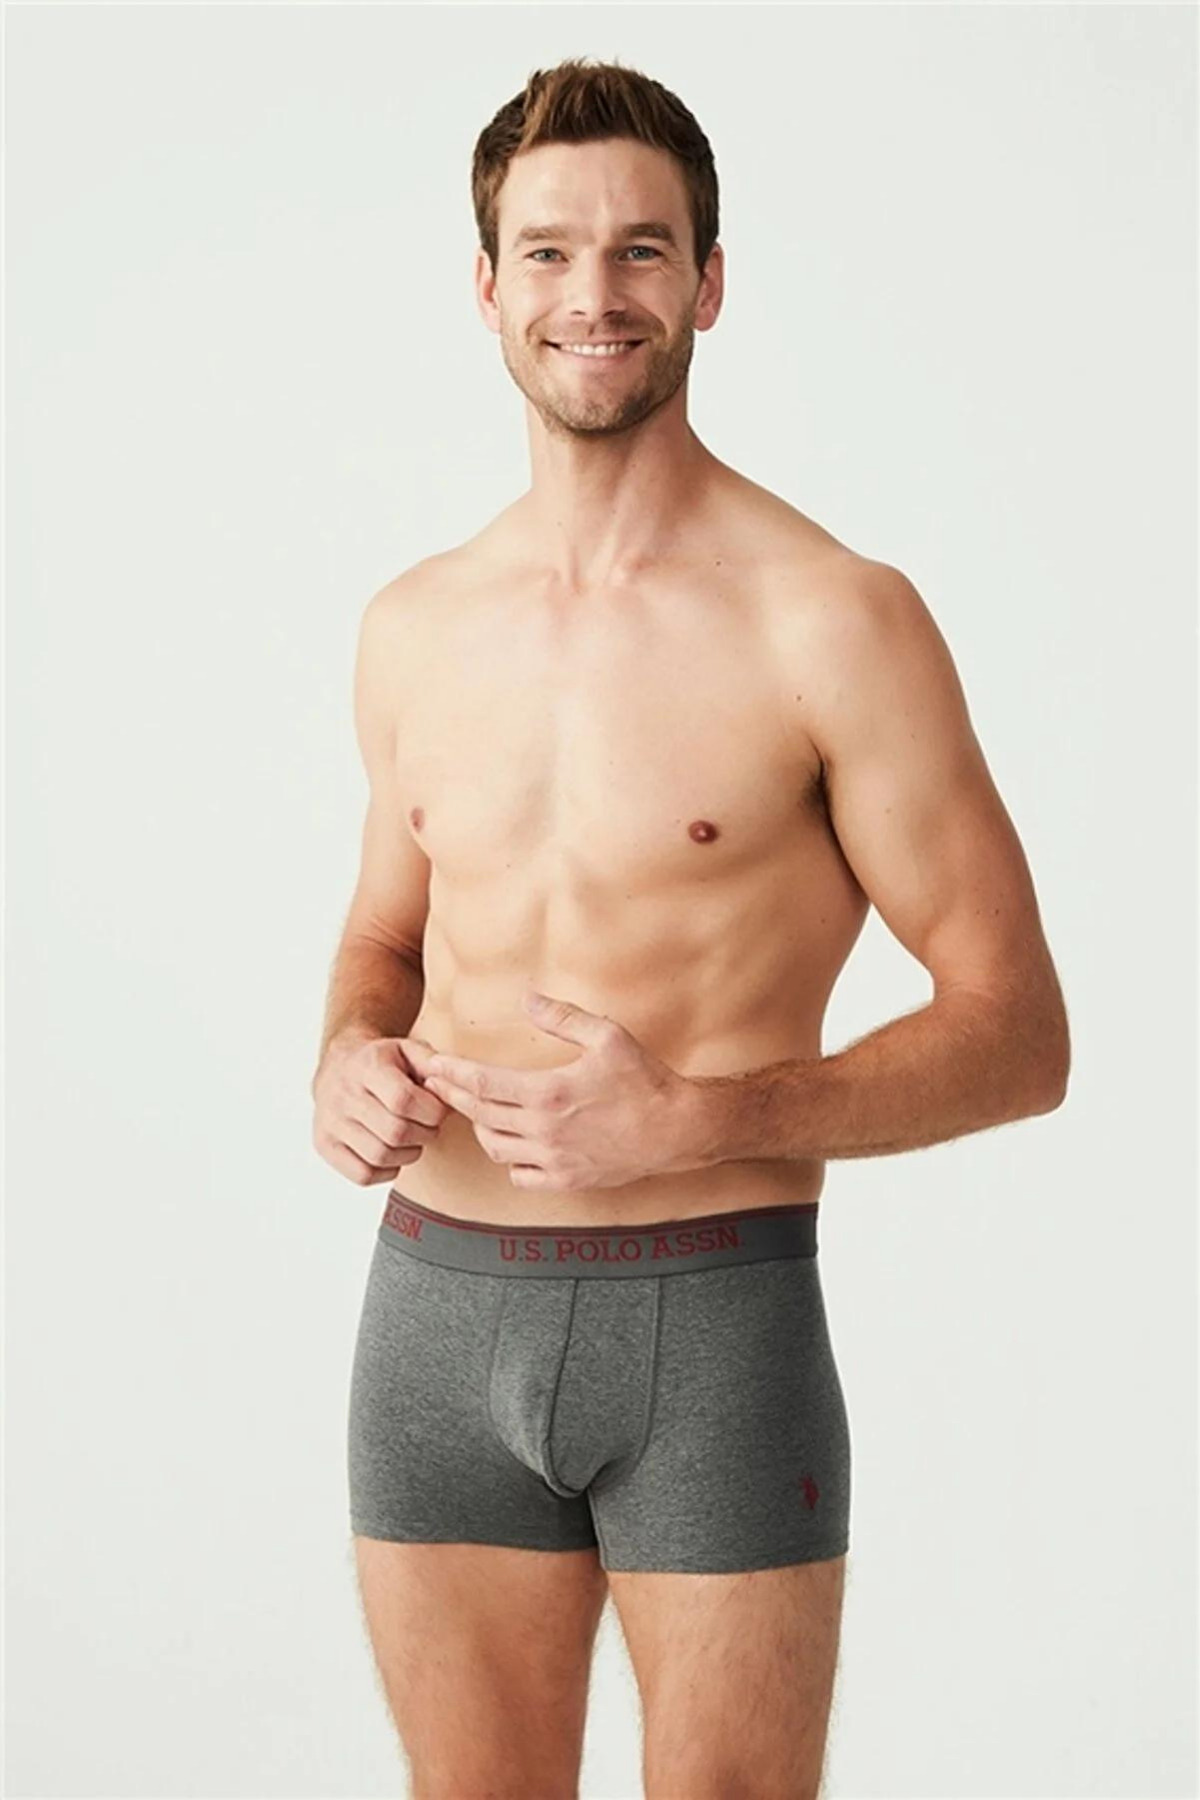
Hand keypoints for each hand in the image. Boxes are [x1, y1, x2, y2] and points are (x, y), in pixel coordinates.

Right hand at [311, 1030, 451, 1185]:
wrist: (338, 1066)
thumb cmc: (381, 1062)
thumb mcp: (407, 1049)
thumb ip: (432, 1062)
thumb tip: (449, 1080)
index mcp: (367, 1066)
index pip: (403, 1100)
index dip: (431, 1112)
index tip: (438, 1111)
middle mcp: (343, 1094)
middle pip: (395, 1132)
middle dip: (425, 1134)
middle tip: (429, 1127)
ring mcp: (329, 1122)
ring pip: (380, 1156)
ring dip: (408, 1154)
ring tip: (413, 1139)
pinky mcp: (324, 1145)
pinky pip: (363, 1174)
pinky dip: (386, 1171)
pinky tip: (393, 1153)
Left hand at [401, 990, 701, 1191]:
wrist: (676, 1129)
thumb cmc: (644, 1080)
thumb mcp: (607, 1036)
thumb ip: (562, 1017)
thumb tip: (527, 999)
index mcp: (548, 1092)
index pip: (481, 1083)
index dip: (451, 1074)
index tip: (433, 1065)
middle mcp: (544, 1129)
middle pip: (479, 1114)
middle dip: (453, 1096)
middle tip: (438, 1083)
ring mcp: (553, 1159)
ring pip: (494, 1147)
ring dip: (480, 1126)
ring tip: (477, 1108)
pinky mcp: (566, 1179)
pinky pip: (519, 1175)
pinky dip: (507, 1159)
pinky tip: (511, 1142)